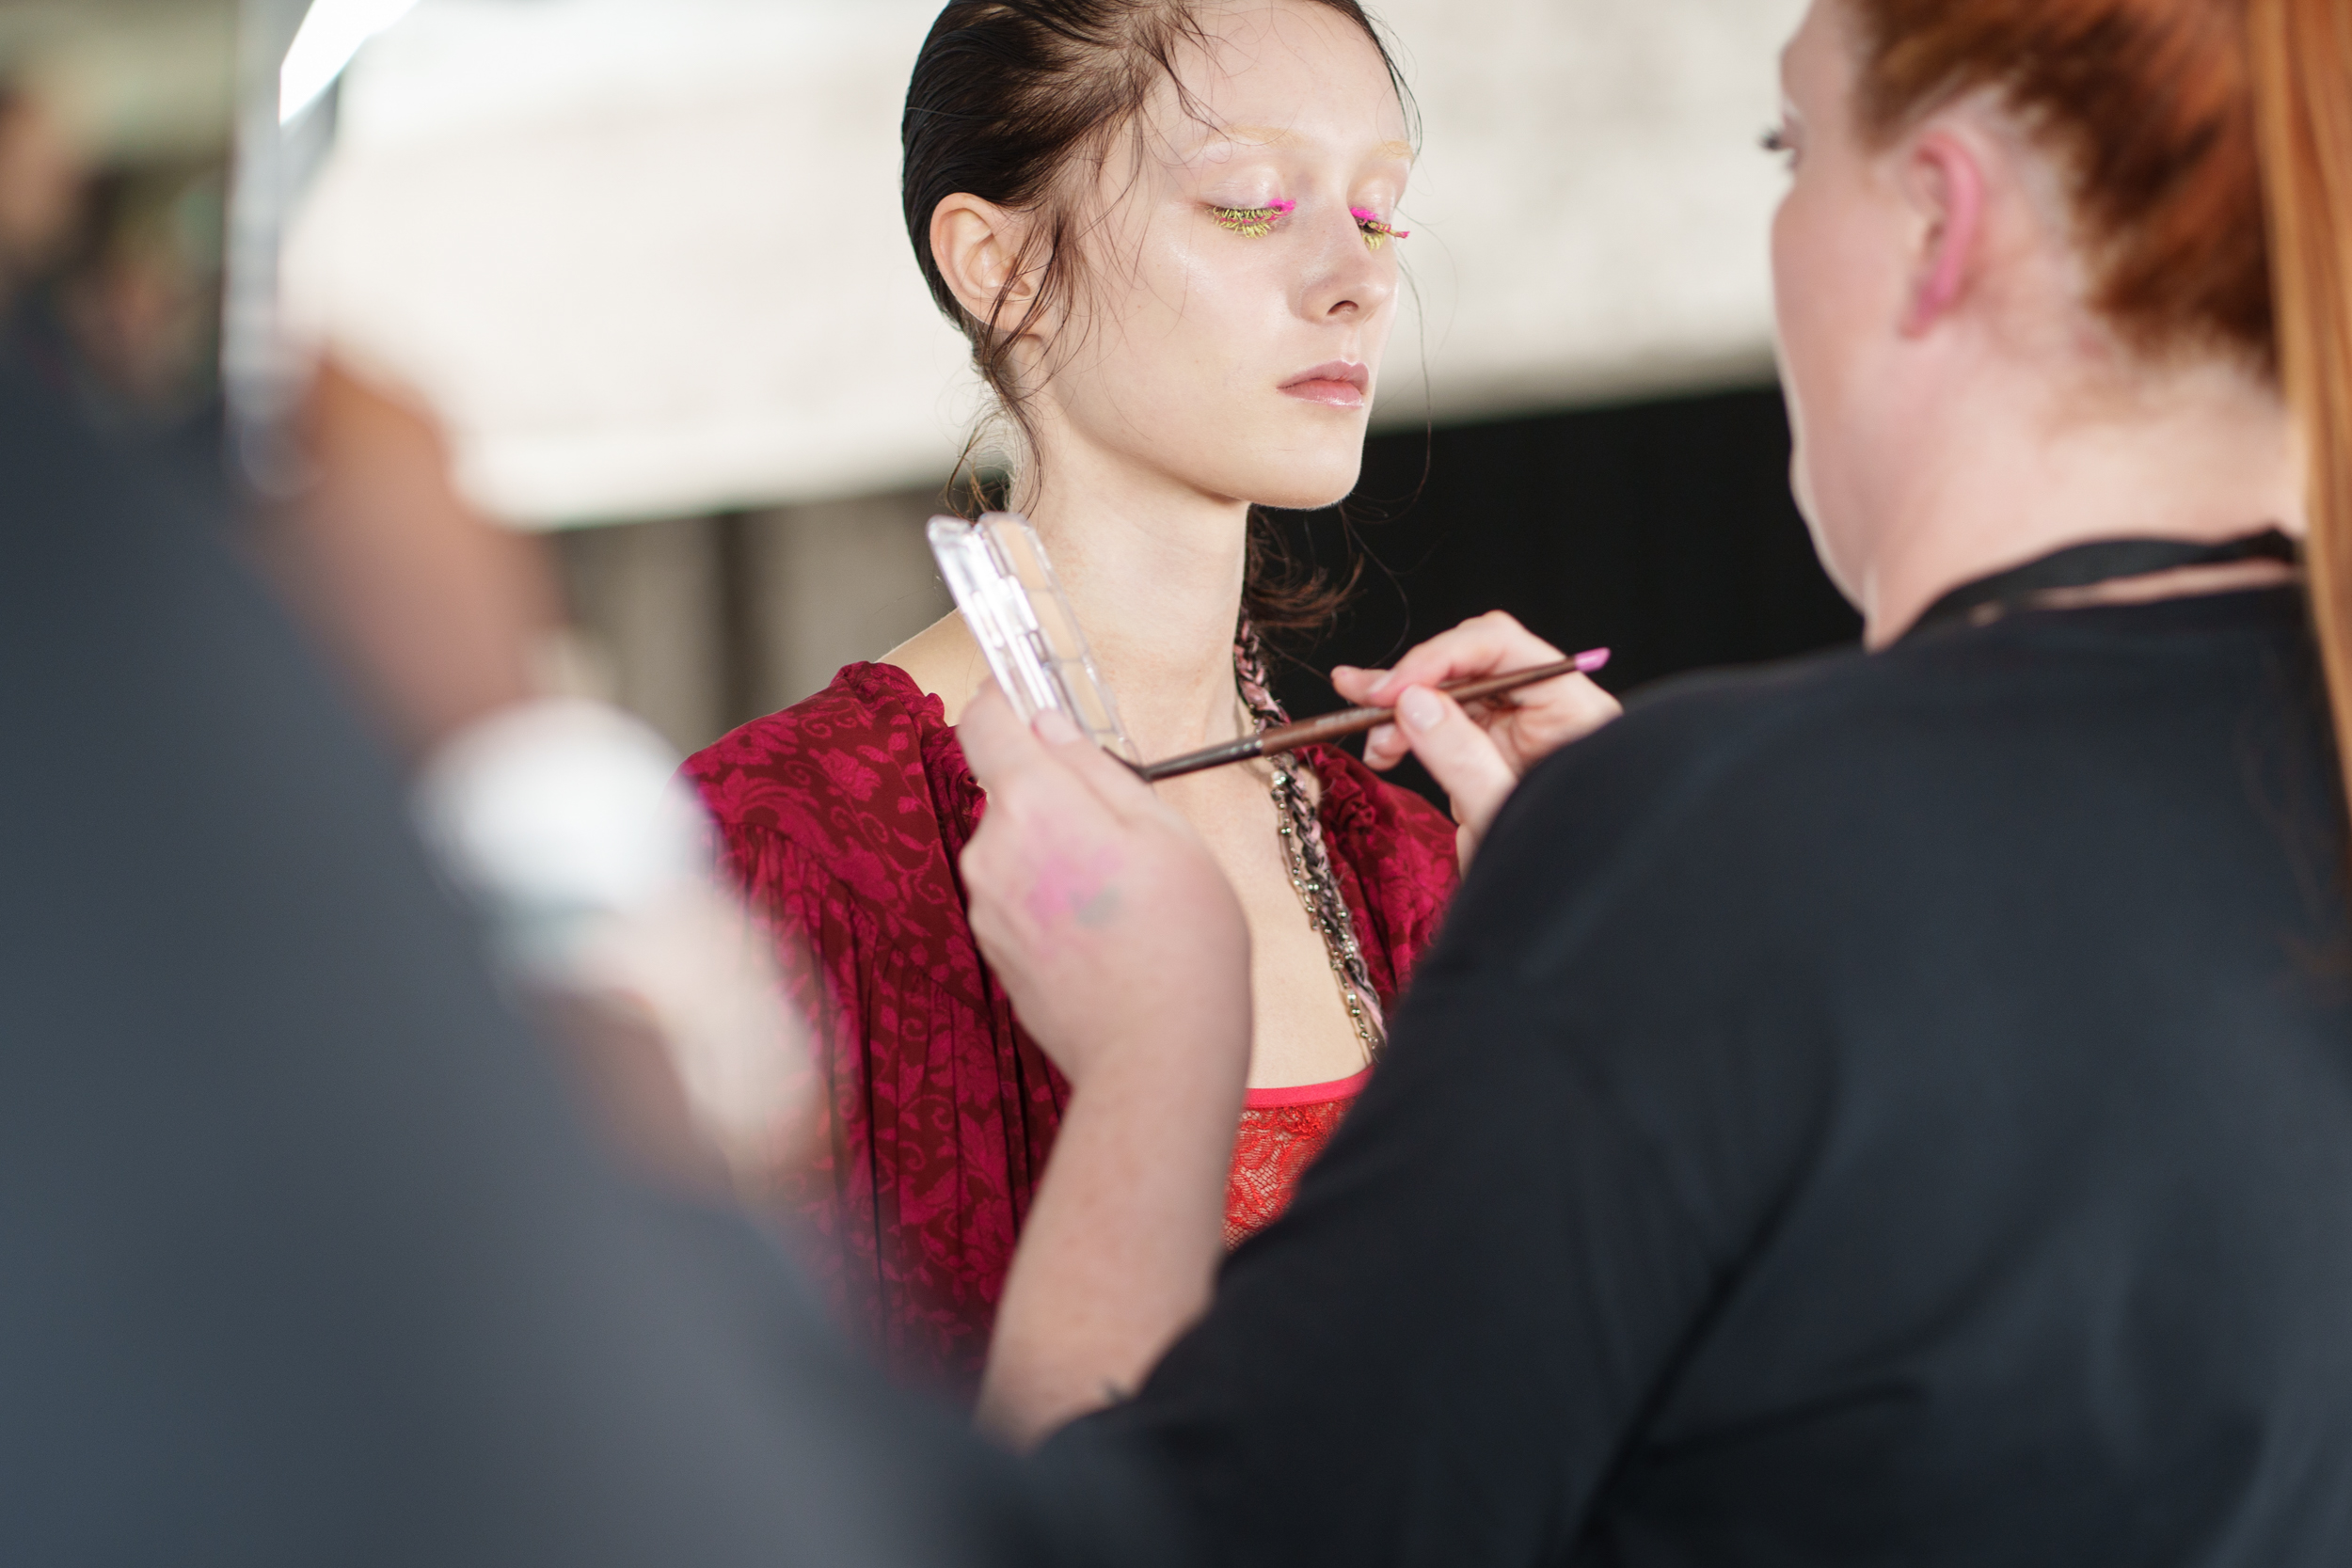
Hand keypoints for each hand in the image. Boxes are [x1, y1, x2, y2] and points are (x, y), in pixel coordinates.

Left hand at [957, 685, 1251, 1092]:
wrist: (1156, 1054)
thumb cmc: (1179, 940)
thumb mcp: (1163, 829)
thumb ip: (1097, 767)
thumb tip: (1051, 726)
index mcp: (1032, 805)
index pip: (983, 720)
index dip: (1003, 697)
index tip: (1026, 693)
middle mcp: (990, 851)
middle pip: (1010, 790)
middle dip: (1057, 793)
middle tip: (1127, 830)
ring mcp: (986, 906)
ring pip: (1016, 845)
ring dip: (1058, 850)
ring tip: (1125, 893)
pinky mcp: (994, 950)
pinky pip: (1019, 895)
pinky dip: (1053, 897)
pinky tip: (1104, 930)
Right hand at [1333, 612, 1621, 867]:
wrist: (1549, 915)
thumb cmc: (1549, 873)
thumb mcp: (1500, 814)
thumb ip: (1460, 755)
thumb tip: (1412, 701)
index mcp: (1572, 711)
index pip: (1504, 649)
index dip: (1442, 657)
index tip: (1392, 689)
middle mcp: (1545, 709)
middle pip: (1473, 657)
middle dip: (1416, 676)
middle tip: (1368, 699)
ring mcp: (1514, 728)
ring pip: (1449, 684)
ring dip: (1400, 702)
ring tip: (1365, 728)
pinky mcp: (1485, 749)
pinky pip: (1438, 717)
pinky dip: (1402, 726)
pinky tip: (1378, 745)